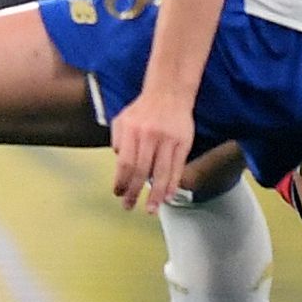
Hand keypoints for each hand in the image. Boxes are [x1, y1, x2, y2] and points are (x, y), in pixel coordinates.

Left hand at [110, 93, 195, 210]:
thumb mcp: (122, 120)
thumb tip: (118, 163)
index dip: (121, 181)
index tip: (118, 194)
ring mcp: (168, 140)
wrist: (169, 93)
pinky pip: (177, 167)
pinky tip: (167, 196)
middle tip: (129, 206)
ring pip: (161, 173)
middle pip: (141, 170)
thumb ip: (117, 140)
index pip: (124, 162)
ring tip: (151, 209)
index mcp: (131, 130)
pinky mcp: (183, 143)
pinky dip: (172, 184)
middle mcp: (149, 136)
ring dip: (155, 194)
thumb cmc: (143, 109)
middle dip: (134, 192)